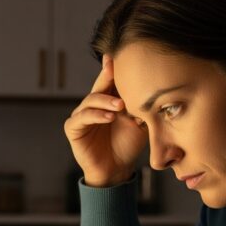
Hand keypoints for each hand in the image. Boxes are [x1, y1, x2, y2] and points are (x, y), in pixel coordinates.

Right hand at [63, 54, 146, 187]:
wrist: (116, 169)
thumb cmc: (127, 145)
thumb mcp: (138, 123)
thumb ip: (139, 106)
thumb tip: (152, 89)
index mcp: (108, 100)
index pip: (110, 82)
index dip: (112, 69)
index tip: (117, 56)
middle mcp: (93, 105)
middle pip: (99, 86)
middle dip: (107, 76)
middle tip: (114, 68)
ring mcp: (81, 115)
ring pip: (91, 100)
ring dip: (106, 101)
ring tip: (120, 105)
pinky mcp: (73, 128)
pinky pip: (82, 118)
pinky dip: (96, 116)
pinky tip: (109, 117)